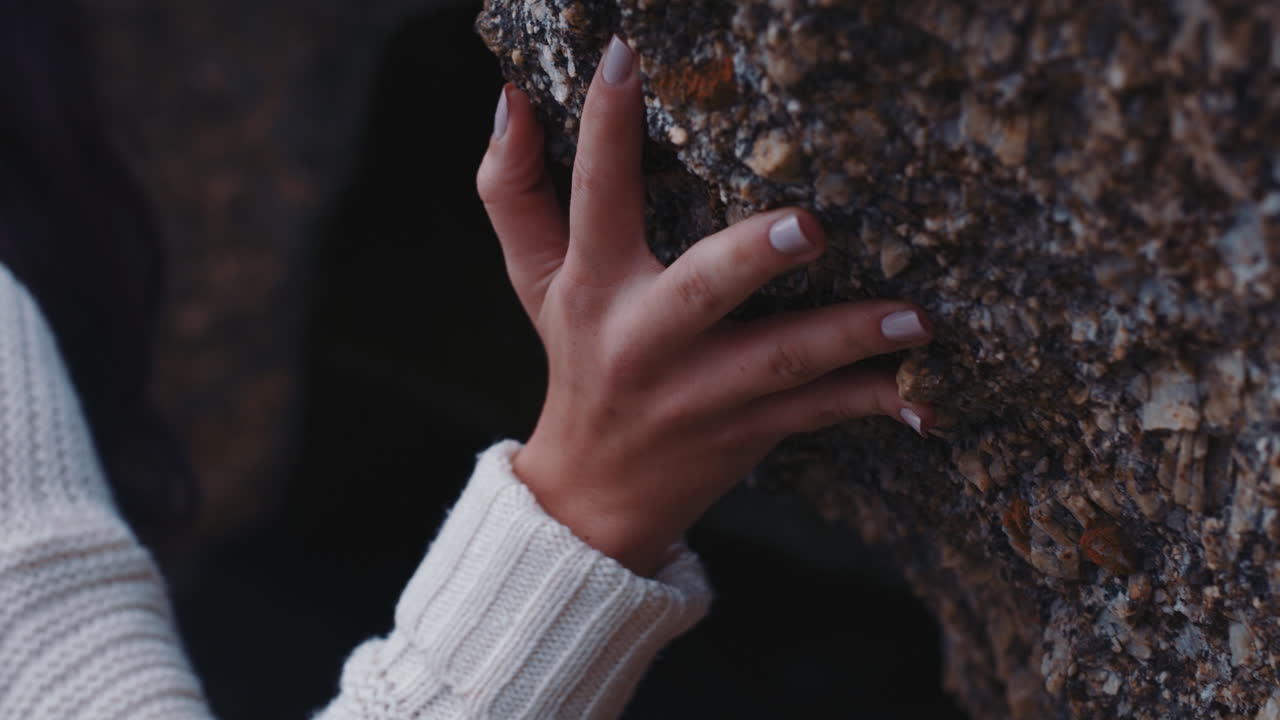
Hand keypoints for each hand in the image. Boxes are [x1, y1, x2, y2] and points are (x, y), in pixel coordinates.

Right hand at [476, 35, 934, 576]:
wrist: (592, 495)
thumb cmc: (575, 362)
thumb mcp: (531, 283)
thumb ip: (511, 192)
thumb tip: (510, 101)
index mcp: (593, 286)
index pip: (595, 197)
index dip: (605, 128)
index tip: (628, 58)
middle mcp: (646, 339)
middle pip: (700, 292)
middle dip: (752, 260)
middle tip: (810, 226)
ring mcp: (703, 392)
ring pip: (781, 361)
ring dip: (848, 337)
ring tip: (915, 316)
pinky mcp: (749, 430)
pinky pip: (819, 415)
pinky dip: (874, 402)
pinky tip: (927, 399)